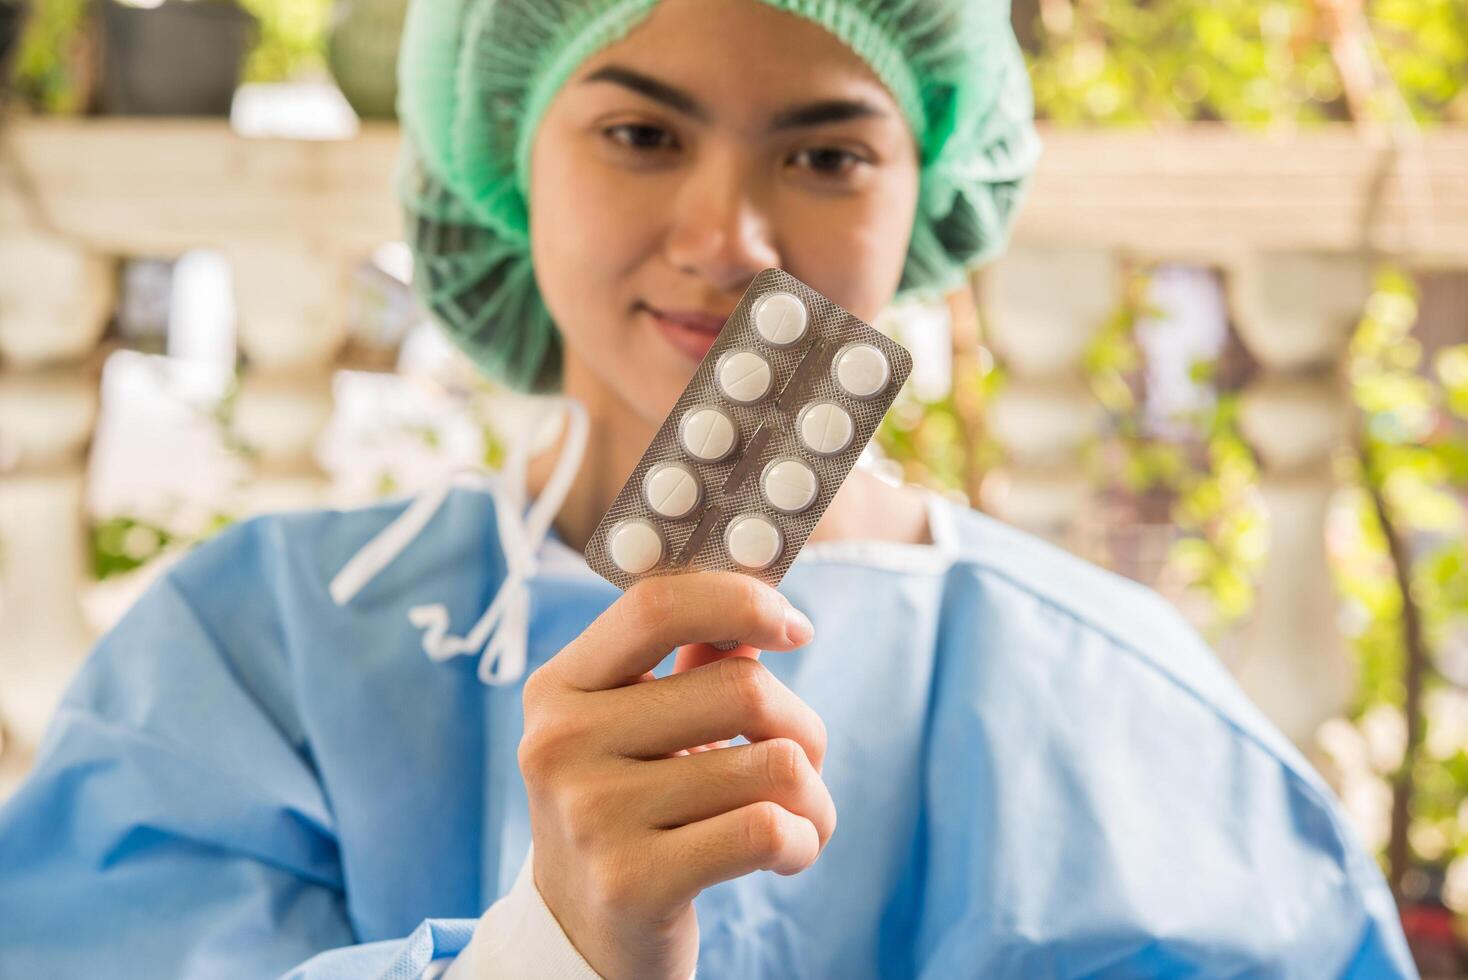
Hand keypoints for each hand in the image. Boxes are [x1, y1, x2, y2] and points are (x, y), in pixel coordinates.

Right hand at [518, 571, 834, 979]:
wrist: (583, 936)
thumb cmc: (629, 812)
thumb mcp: (638, 731)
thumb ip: (693, 664)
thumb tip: (765, 608)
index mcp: (558, 688)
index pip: (656, 607)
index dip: (741, 600)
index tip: (795, 626)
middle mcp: (560, 744)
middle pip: (740, 688)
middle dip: (802, 725)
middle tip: (805, 760)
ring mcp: (591, 814)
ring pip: (772, 764)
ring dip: (812, 796)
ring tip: (797, 818)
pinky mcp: (632, 882)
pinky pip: (767, 829)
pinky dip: (802, 839)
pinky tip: (787, 853)